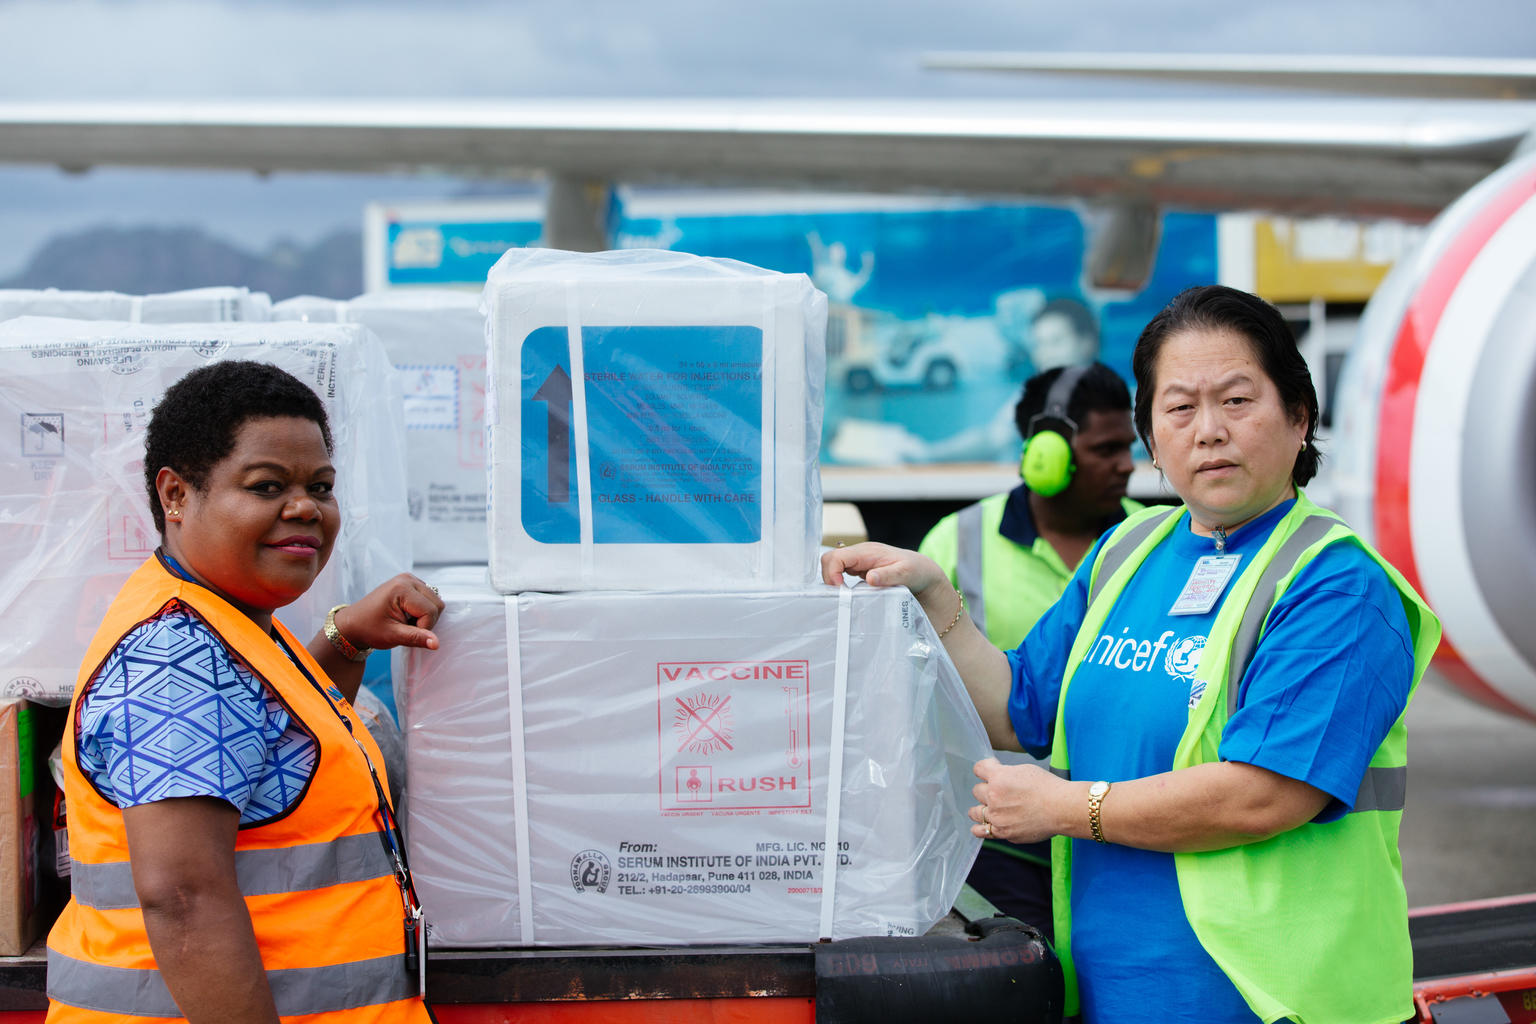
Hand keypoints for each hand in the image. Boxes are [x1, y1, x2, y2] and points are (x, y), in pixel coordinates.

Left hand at [332, 574, 444, 653]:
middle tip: (405, 627)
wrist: (353, 623)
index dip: (423, 628)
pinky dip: (422, 609)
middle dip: (426, 621)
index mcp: (402, 588)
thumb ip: (417, 638)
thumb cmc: (369, 628)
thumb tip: (436, 643)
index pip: (430, 611)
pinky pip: (429, 598)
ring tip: (405, 621)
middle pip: (437, 604)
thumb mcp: (392, 636)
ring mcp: (409, 579)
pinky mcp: (410, 583)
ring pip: (435, 601)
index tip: (405, 632)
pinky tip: (407, 614)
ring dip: (425, 615)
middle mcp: (407, 579)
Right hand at [820, 542, 947, 598]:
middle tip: (840, 596)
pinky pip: (841, 574)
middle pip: (829, 560)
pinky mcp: (861, 571)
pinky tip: (849, 596)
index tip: (840, 590)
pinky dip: (840, 585)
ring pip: (833, 567)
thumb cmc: (917, 571)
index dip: (832, 573)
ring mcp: (859, 563)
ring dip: (833, 582)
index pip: (836, 556)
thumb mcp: (906, 574)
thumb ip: (888, 575)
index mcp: (868, 552)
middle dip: (828, 577)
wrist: (924, 575)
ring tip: (843, 598)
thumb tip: (870, 578)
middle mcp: (860, 555)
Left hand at [968, 757, 1066, 843]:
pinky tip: (987, 824)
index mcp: (998, 778)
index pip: (978, 769)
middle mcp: (993, 797)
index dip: (985, 769)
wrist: (1062, 808)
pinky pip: (982, 831)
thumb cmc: (1048, 787)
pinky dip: (981, 828)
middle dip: (987, 789)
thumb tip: (997, 776)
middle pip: (976, 790)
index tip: (990, 771)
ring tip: (992, 808)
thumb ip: (1005, 773)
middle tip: (1000, 792)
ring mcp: (997, 817)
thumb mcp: (1024, 770)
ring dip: (981, 808)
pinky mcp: (1003, 833)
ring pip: (974, 812)